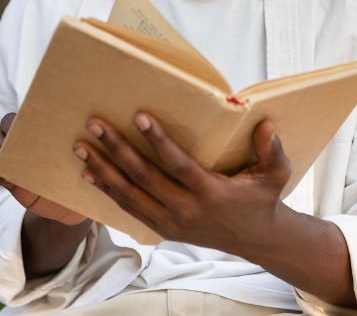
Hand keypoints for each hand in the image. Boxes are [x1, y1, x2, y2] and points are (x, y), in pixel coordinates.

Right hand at [0, 112, 87, 224]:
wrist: (77, 207)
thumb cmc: (88, 173)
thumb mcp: (94, 155)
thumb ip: (95, 139)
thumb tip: (110, 117)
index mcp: (47, 128)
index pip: (32, 109)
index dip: (30, 106)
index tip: (38, 107)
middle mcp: (29, 139)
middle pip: (8, 121)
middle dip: (11, 122)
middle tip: (20, 127)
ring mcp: (16, 159)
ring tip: (8, 147)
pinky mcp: (10, 181)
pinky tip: (7, 176)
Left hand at [73, 112, 292, 253]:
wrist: (256, 240)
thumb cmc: (262, 199)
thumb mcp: (276, 174)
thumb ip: (271, 149)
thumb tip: (266, 124)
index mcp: (211, 193)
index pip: (178, 164)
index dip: (158, 140)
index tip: (140, 116)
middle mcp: (186, 210)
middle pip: (144, 177)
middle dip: (117, 149)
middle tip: (95, 124)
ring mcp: (171, 222)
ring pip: (129, 195)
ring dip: (103, 169)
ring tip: (81, 147)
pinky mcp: (163, 229)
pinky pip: (129, 209)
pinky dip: (108, 191)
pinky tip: (90, 174)